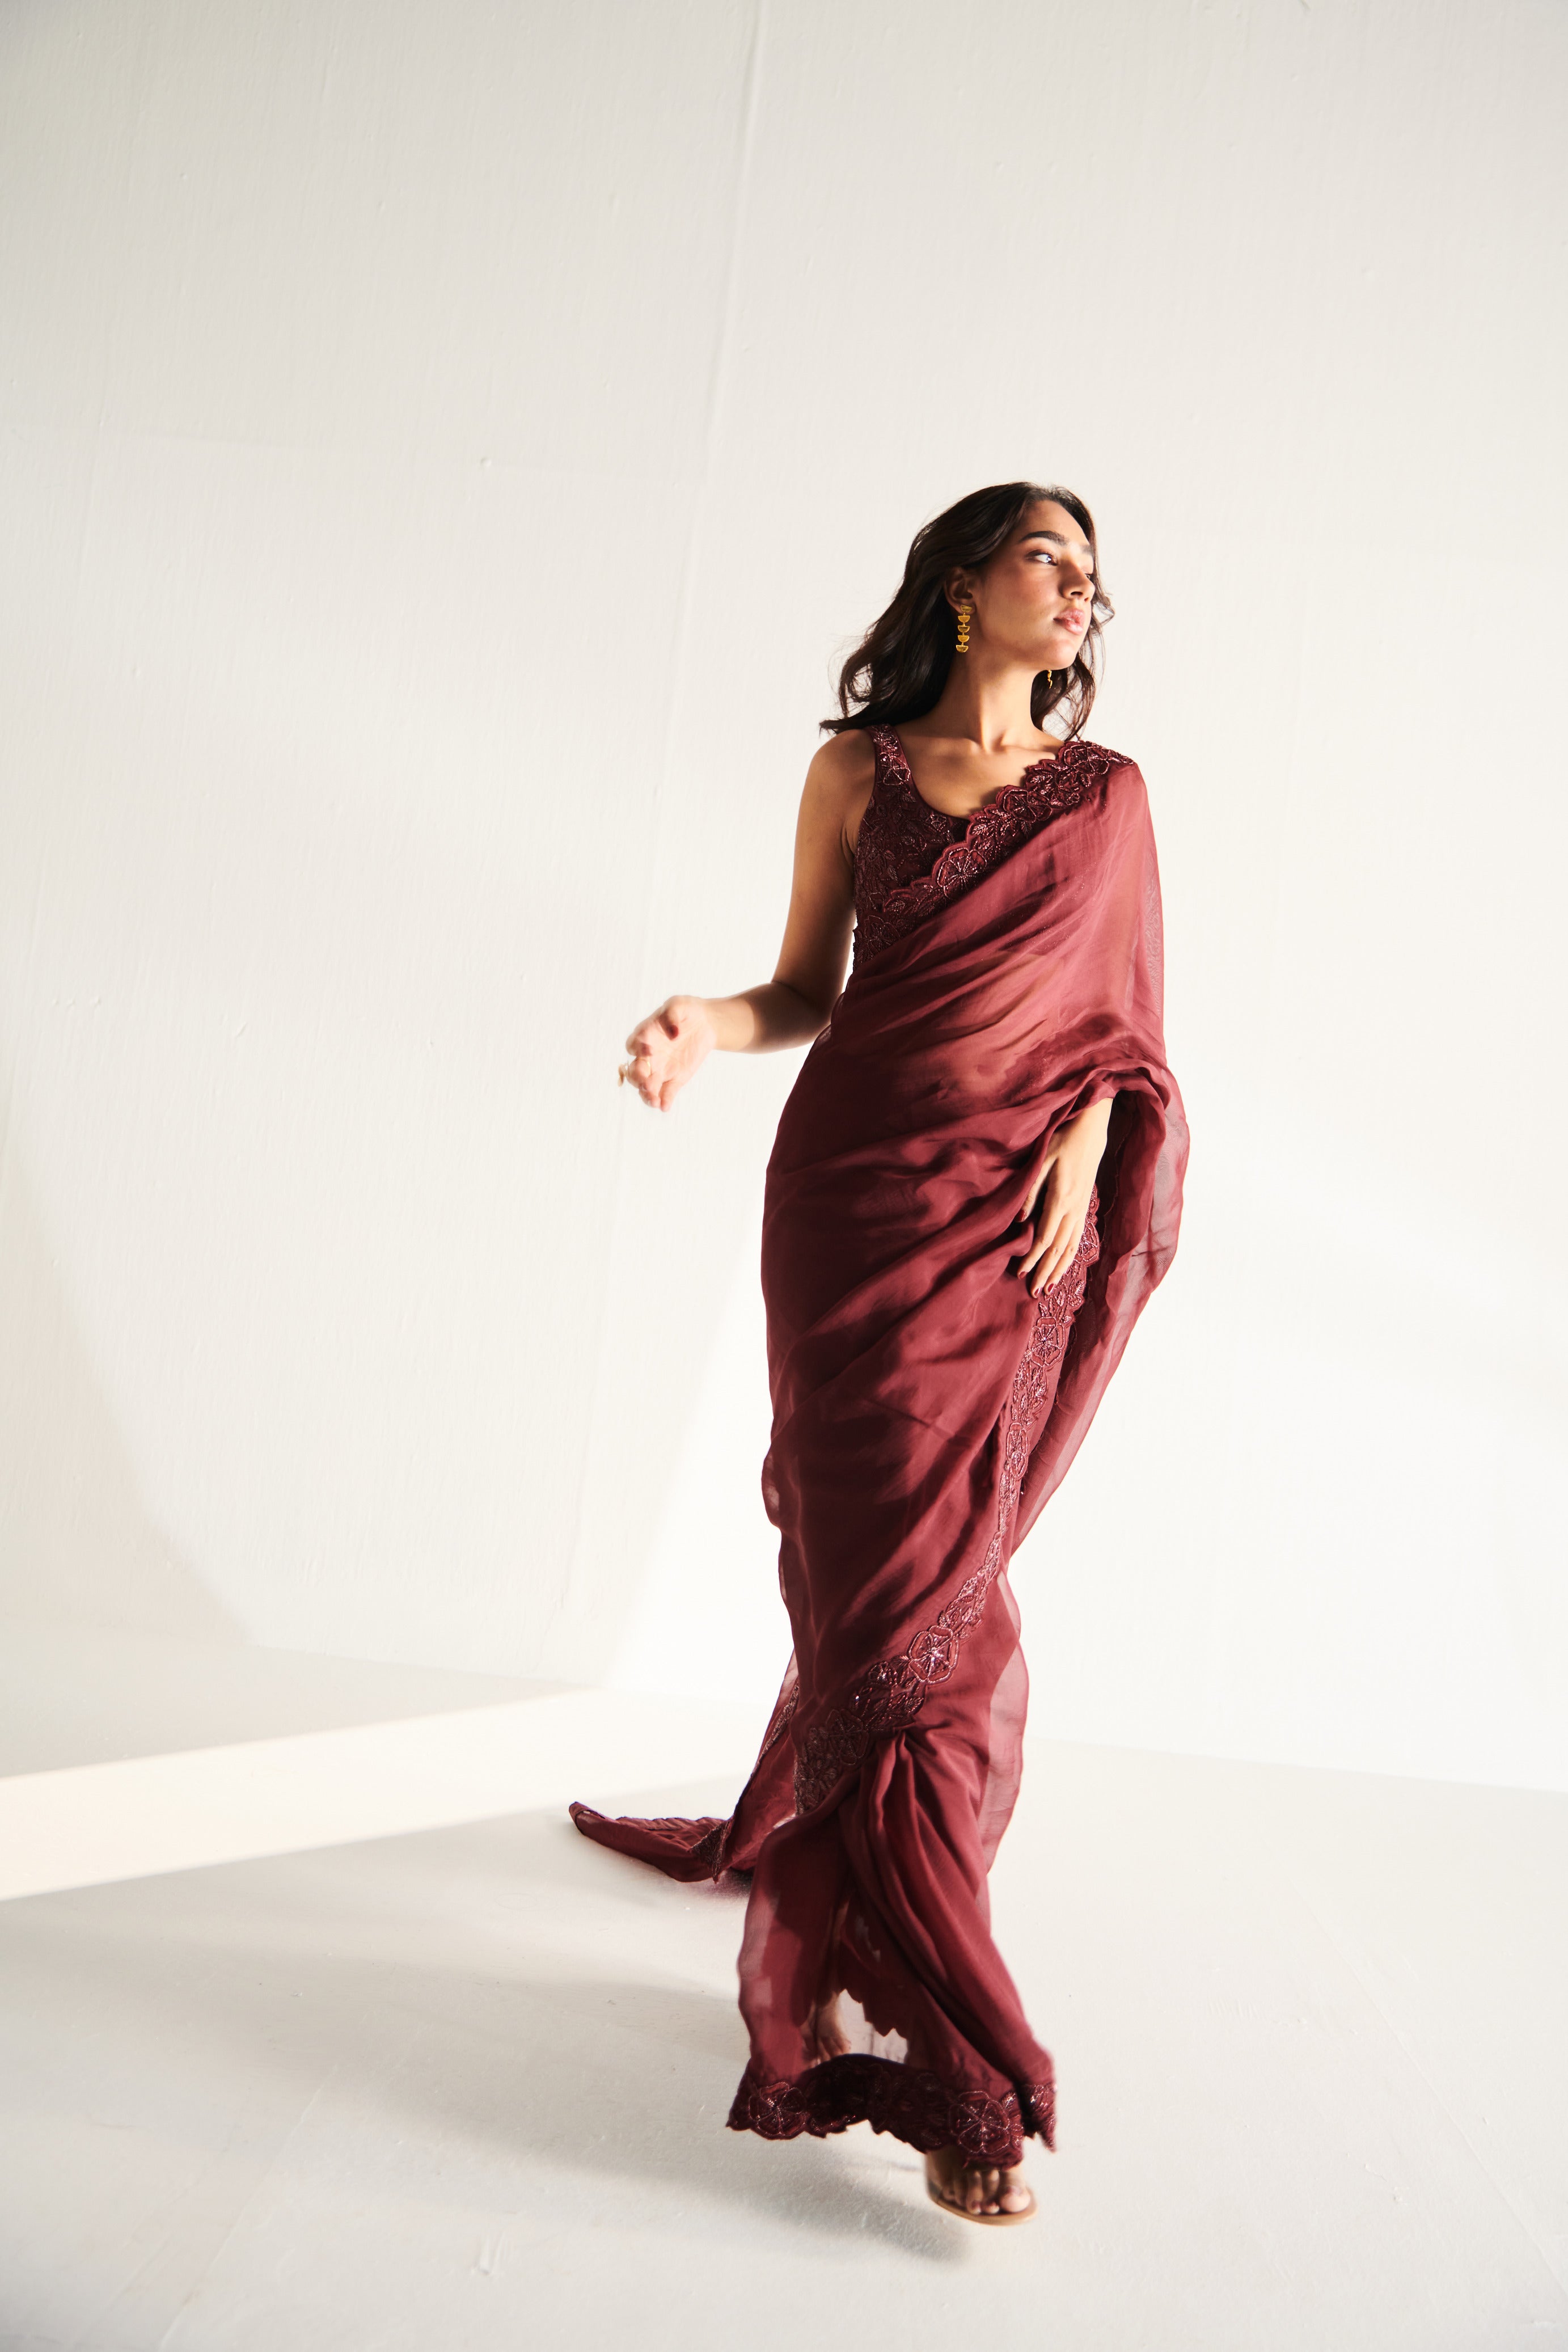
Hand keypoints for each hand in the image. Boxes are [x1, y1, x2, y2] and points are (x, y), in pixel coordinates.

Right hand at [617, 995, 715, 1110]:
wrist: (705, 1023)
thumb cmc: (686, 1011)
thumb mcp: (680, 1005)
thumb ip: (672, 1016)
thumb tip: (673, 1033)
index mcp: (645, 1035)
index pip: (633, 1045)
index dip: (637, 1049)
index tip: (648, 1051)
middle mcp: (648, 1055)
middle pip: (635, 1070)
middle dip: (638, 1079)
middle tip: (647, 1083)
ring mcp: (660, 1069)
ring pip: (647, 1086)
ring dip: (647, 1095)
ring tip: (654, 1101)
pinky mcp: (675, 1079)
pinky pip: (667, 1092)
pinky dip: (665, 1100)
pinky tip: (665, 1107)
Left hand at [1012, 1097, 1112, 1295]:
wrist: (1091, 1131)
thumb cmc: (1062, 1141)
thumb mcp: (1041, 1161)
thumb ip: (1030, 1192)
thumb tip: (1019, 1221)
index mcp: (1061, 1199)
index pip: (1045, 1237)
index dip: (1033, 1257)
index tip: (1020, 1273)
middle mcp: (1074, 1209)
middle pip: (1058, 1249)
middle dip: (1045, 1271)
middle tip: (1033, 1292)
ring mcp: (1082, 1210)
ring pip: (1071, 1248)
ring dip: (1058, 1269)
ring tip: (1048, 1288)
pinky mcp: (1084, 1208)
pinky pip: (1078, 1239)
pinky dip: (1070, 1257)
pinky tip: (1064, 1268)